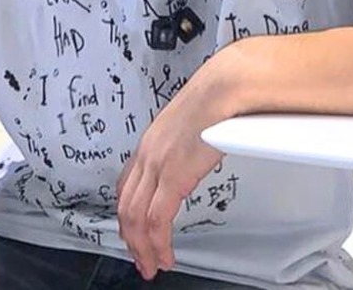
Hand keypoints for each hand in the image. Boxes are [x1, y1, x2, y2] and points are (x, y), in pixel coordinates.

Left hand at [116, 70, 229, 279]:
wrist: (226, 87)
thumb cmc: (220, 98)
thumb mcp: (194, 124)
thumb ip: (189, 143)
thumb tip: (200, 151)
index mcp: (152, 142)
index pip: (127, 185)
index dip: (126, 213)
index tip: (132, 230)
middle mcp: (148, 154)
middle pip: (126, 206)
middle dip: (130, 238)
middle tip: (139, 258)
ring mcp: (157, 165)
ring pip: (136, 218)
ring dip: (142, 247)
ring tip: (151, 265)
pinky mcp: (173, 176)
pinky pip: (157, 219)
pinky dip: (158, 243)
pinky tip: (165, 254)